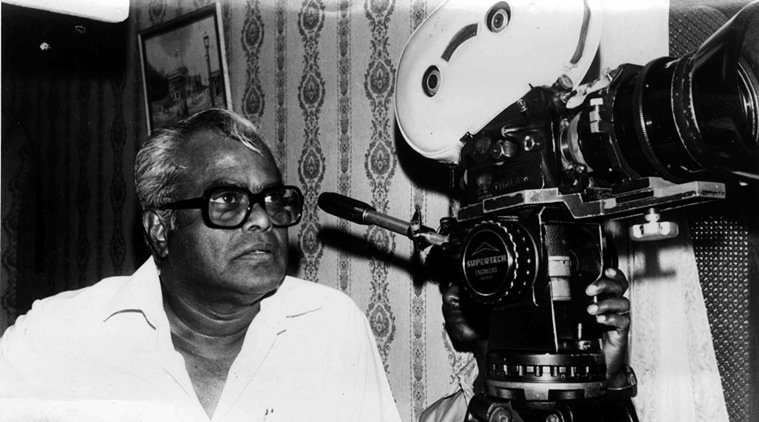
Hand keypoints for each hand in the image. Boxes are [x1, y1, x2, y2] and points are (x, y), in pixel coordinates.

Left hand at [585, 267, 630, 386]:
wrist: (599, 361)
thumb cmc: (590, 337)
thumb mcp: (580, 318)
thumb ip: (576, 305)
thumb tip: (558, 292)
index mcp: (607, 299)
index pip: (616, 282)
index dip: (615, 274)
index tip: (607, 270)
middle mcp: (615, 306)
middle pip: (619, 288)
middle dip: (605, 285)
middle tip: (590, 290)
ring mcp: (619, 318)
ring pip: (622, 303)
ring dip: (606, 304)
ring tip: (592, 310)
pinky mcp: (621, 331)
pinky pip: (622, 320)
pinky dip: (611, 318)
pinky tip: (601, 320)